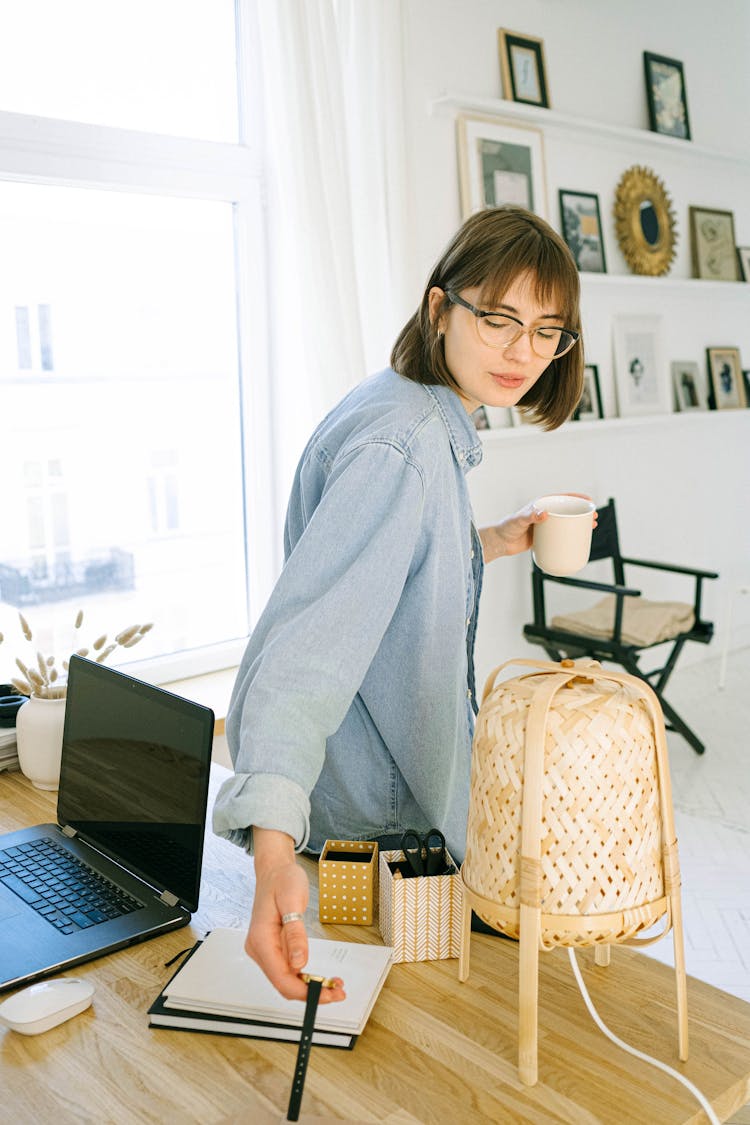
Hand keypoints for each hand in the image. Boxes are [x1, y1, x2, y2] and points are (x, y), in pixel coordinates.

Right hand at [245, 828, 345, 1003]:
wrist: (274, 870)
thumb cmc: (282, 880)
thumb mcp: (292, 901)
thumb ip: (295, 934)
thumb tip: (298, 963)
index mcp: (261, 939)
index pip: (281, 978)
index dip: (304, 991)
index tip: (326, 993)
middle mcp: (258, 949)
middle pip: (283, 984)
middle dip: (311, 992)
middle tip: (337, 992)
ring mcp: (264, 950)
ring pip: (286, 980)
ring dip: (309, 986)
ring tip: (334, 985)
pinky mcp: (271, 949)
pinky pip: (287, 969)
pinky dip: (304, 977)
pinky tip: (319, 977)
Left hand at [480, 495, 596, 562]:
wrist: (499, 542)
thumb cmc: (507, 527)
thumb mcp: (519, 520)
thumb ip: (530, 516)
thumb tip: (544, 514)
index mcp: (541, 505)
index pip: (562, 498)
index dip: (577, 498)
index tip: (589, 500)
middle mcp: (545, 513)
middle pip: (568, 510)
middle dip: (582, 512)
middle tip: (594, 517)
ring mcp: (545, 525)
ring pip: (566, 523)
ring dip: (579, 524)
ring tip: (591, 527)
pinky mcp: (544, 536)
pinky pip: (560, 535)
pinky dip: (570, 536)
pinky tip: (578, 540)